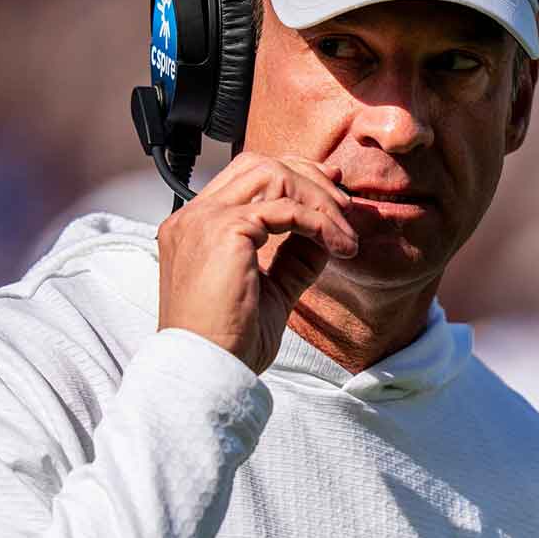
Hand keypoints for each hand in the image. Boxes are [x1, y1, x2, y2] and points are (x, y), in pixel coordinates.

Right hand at [156, 153, 357, 373]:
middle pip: (259, 165)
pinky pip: (287, 209)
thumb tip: (325, 234)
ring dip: (318, 199)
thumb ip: (292, 259)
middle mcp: (193, 217)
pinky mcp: (225, 231)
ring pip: (273, 175)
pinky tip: (340, 248)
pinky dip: (321, 223)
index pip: (245, 178)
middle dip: (309, 178)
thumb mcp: (270, 291)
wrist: (206, 372)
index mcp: (194, 228)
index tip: (330, 195)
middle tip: (344, 206)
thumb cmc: (228, 344)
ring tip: (344, 233)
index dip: (293, 177)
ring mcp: (204, 220)